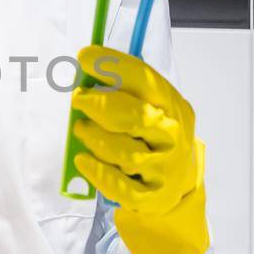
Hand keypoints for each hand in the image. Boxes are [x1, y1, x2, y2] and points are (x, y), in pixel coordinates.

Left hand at [71, 46, 208, 253]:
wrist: (176, 182)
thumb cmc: (154, 137)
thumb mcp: (150, 107)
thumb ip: (124, 92)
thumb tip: (85, 75)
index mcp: (172, 105)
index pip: (144, 79)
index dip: (113, 66)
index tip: (85, 57)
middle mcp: (172, 135)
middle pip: (136, 117)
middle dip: (100, 105)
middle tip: (77, 99)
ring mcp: (163, 167)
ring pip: (125, 153)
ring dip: (95, 138)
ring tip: (80, 130)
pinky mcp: (151, 196)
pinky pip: (120, 186)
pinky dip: (98, 172)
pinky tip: (82, 160)